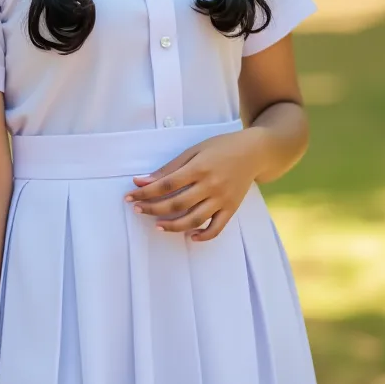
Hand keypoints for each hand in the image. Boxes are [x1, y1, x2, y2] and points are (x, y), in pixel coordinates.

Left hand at [124, 127, 269, 240]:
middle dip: (153, 208)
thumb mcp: (194, 150)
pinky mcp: (232, 208)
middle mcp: (210, 185)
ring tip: (157, 225)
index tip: (130, 196)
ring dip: (172, 225)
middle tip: (138, 209)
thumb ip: (169, 167)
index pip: (166, 185)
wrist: (254, 152)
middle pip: (177, 204)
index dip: (146, 192)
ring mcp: (222, 199)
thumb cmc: (221, 147)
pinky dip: (203, 235)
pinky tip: (189, 236)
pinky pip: (217, 228)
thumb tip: (142, 180)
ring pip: (194, 219)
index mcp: (199, 167)